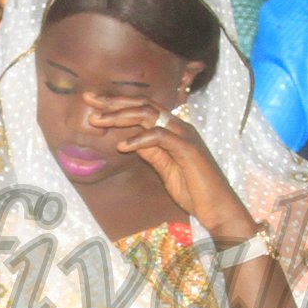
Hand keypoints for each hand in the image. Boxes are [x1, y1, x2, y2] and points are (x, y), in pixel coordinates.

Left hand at [82, 97, 249, 242]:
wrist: (217, 208)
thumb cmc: (193, 190)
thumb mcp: (165, 168)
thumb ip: (150, 151)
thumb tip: (129, 139)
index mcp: (173, 130)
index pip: (143, 108)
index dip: (118, 103)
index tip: (93, 102)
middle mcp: (179, 127)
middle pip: (143, 104)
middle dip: (114, 101)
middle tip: (89, 99)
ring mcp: (185, 136)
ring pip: (149, 115)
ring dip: (121, 116)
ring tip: (98, 120)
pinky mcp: (188, 149)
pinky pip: (160, 137)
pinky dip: (140, 139)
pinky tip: (122, 146)